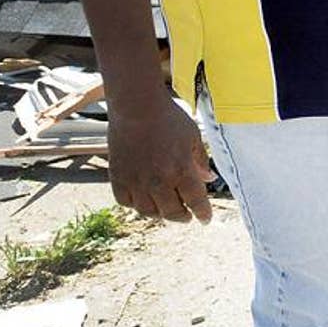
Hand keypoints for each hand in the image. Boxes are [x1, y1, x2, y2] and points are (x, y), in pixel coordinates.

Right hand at [107, 96, 215, 223]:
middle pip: (172, 212)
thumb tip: (209, 179)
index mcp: (181, 170)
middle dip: (183, 216)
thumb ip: (200, 161)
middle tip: (187, 215)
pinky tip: (144, 197)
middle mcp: (159, 180)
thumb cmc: (169, 119)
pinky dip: (136, 204)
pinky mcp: (118, 177)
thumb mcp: (193, 137)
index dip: (203, 213)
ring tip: (167, 207)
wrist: (137, 107)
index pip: (196, 202)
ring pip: (149, 211)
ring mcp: (136, 181)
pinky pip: (126, 202)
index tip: (205, 219)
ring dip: (160, 213)